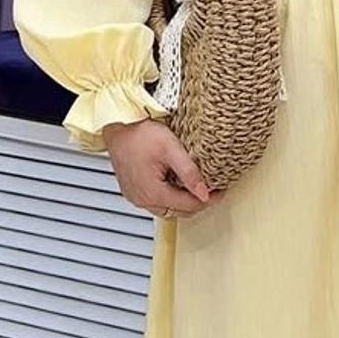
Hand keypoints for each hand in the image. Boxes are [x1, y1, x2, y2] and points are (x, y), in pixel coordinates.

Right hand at [102, 120, 222, 216]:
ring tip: (196, 185)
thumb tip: (204, 193)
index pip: (190, 205)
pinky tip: (177, 184)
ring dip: (184, 201)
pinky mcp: (133, 192)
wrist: (117, 125)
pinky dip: (171, 198)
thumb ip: (189, 172)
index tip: (220, 190)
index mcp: (153, 193)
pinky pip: (157, 203)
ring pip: (169, 210)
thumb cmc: (139, 133)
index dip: (209, 199)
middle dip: (198, 201)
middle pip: (180, 211)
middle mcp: (143, 200)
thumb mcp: (171, 148)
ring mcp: (136, 198)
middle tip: (212, 188)